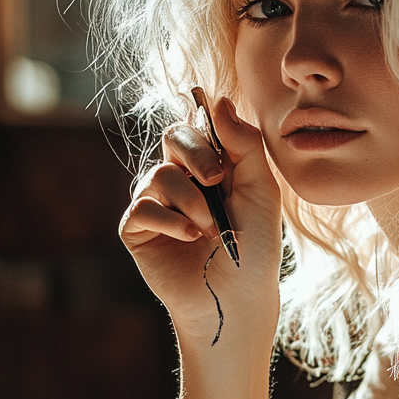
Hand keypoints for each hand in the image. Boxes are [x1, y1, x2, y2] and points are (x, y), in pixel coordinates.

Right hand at [119, 98, 282, 338]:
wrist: (238, 299)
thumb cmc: (254, 248)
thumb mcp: (261, 191)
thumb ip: (245, 144)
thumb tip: (218, 99)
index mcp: (211, 165)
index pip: (199, 124)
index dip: (208, 127)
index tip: (226, 148)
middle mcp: (181, 178)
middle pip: (174, 136)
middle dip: (198, 155)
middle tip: (216, 182)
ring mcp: (156, 202)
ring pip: (161, 175)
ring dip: (192, 202)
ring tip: (211, 229)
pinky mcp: (137, 229)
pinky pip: (144, 207)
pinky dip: (172, 221)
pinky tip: (190, 238)